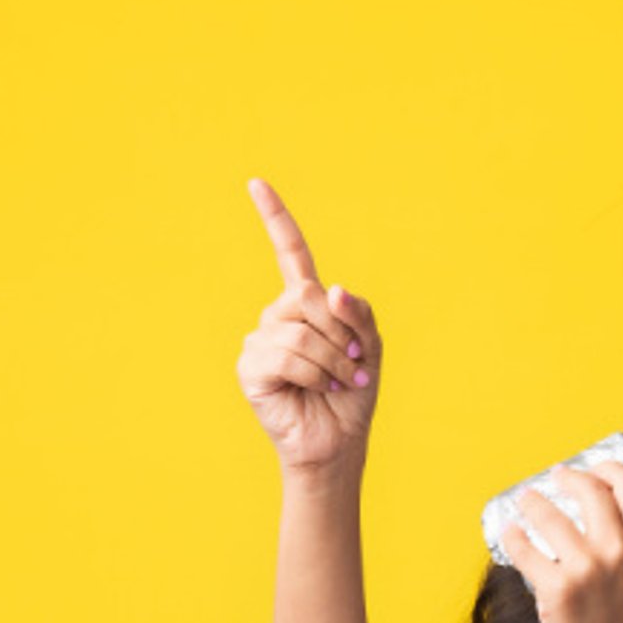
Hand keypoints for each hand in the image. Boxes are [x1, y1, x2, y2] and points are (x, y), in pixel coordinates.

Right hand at [235, 178, 381, 472]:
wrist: (339, 440)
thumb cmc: (353, 391)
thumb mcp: (371, 347)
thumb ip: (359, 314)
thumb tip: (334, 290)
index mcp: (307, 304)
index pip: (290, 253)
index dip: (275, 218)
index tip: (255, 183)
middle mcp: (278, 315)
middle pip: (310, 297)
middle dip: (343, 332)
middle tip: (354, 363)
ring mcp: (261, 340)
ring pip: (302, 330)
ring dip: (333, 360)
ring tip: (338, 381)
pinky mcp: (250, 367)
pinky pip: (287, 355)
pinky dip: (313, 374)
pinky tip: (316, 389)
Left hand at [500, 462, 622, 622]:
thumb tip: (594, 518)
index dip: (607, 468)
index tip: (592, 467)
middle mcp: (619, 552)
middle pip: (590, 490)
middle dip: (567, 477)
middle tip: (554, 477)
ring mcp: (587, 569)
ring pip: (551, 515)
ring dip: (532, 503)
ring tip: (525, 501)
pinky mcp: (557, 590)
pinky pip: (526, 549)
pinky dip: (513, 538)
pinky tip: (509, 535)